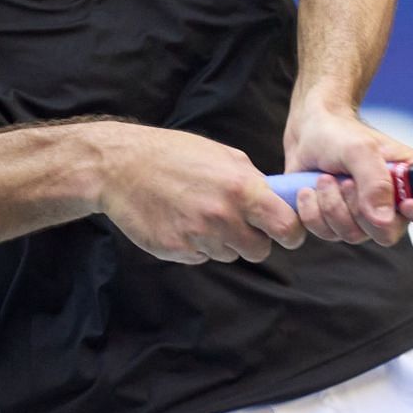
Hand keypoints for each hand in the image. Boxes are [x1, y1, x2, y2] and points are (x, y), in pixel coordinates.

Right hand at [95, 126, 306, 263]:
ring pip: (229, 255)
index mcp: (241, 188)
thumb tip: (278, 201)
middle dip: (255, 240)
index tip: (286, 231)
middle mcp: (222, 216)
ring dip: (223, 241)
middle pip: (259, 250)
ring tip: (202, 213)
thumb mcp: (224, 156)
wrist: (121, 167)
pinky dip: (197, 245)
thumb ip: (253, 181)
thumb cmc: (175, 155)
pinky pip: (201, 257)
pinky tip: (182, 220)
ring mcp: (197, 237)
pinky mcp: (175, 250)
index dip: (291, 232)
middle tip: (239, 221)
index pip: (287, 228)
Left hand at [282, 102, 412, 245]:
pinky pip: (326, 235)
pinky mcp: (336, 223)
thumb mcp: (359, 149)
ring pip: (352, 236)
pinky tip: (308, 191)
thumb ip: (374, 182)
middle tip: (344, 179)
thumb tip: (383, 221)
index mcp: (412, 180)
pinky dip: (311, 213)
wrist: (307, 132)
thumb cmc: (340, 133)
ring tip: (323, 178)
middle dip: (358, 208)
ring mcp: (364, 217)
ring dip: (330, 205)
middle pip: (388, 234)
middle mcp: (393, 204)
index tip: (406, 205)